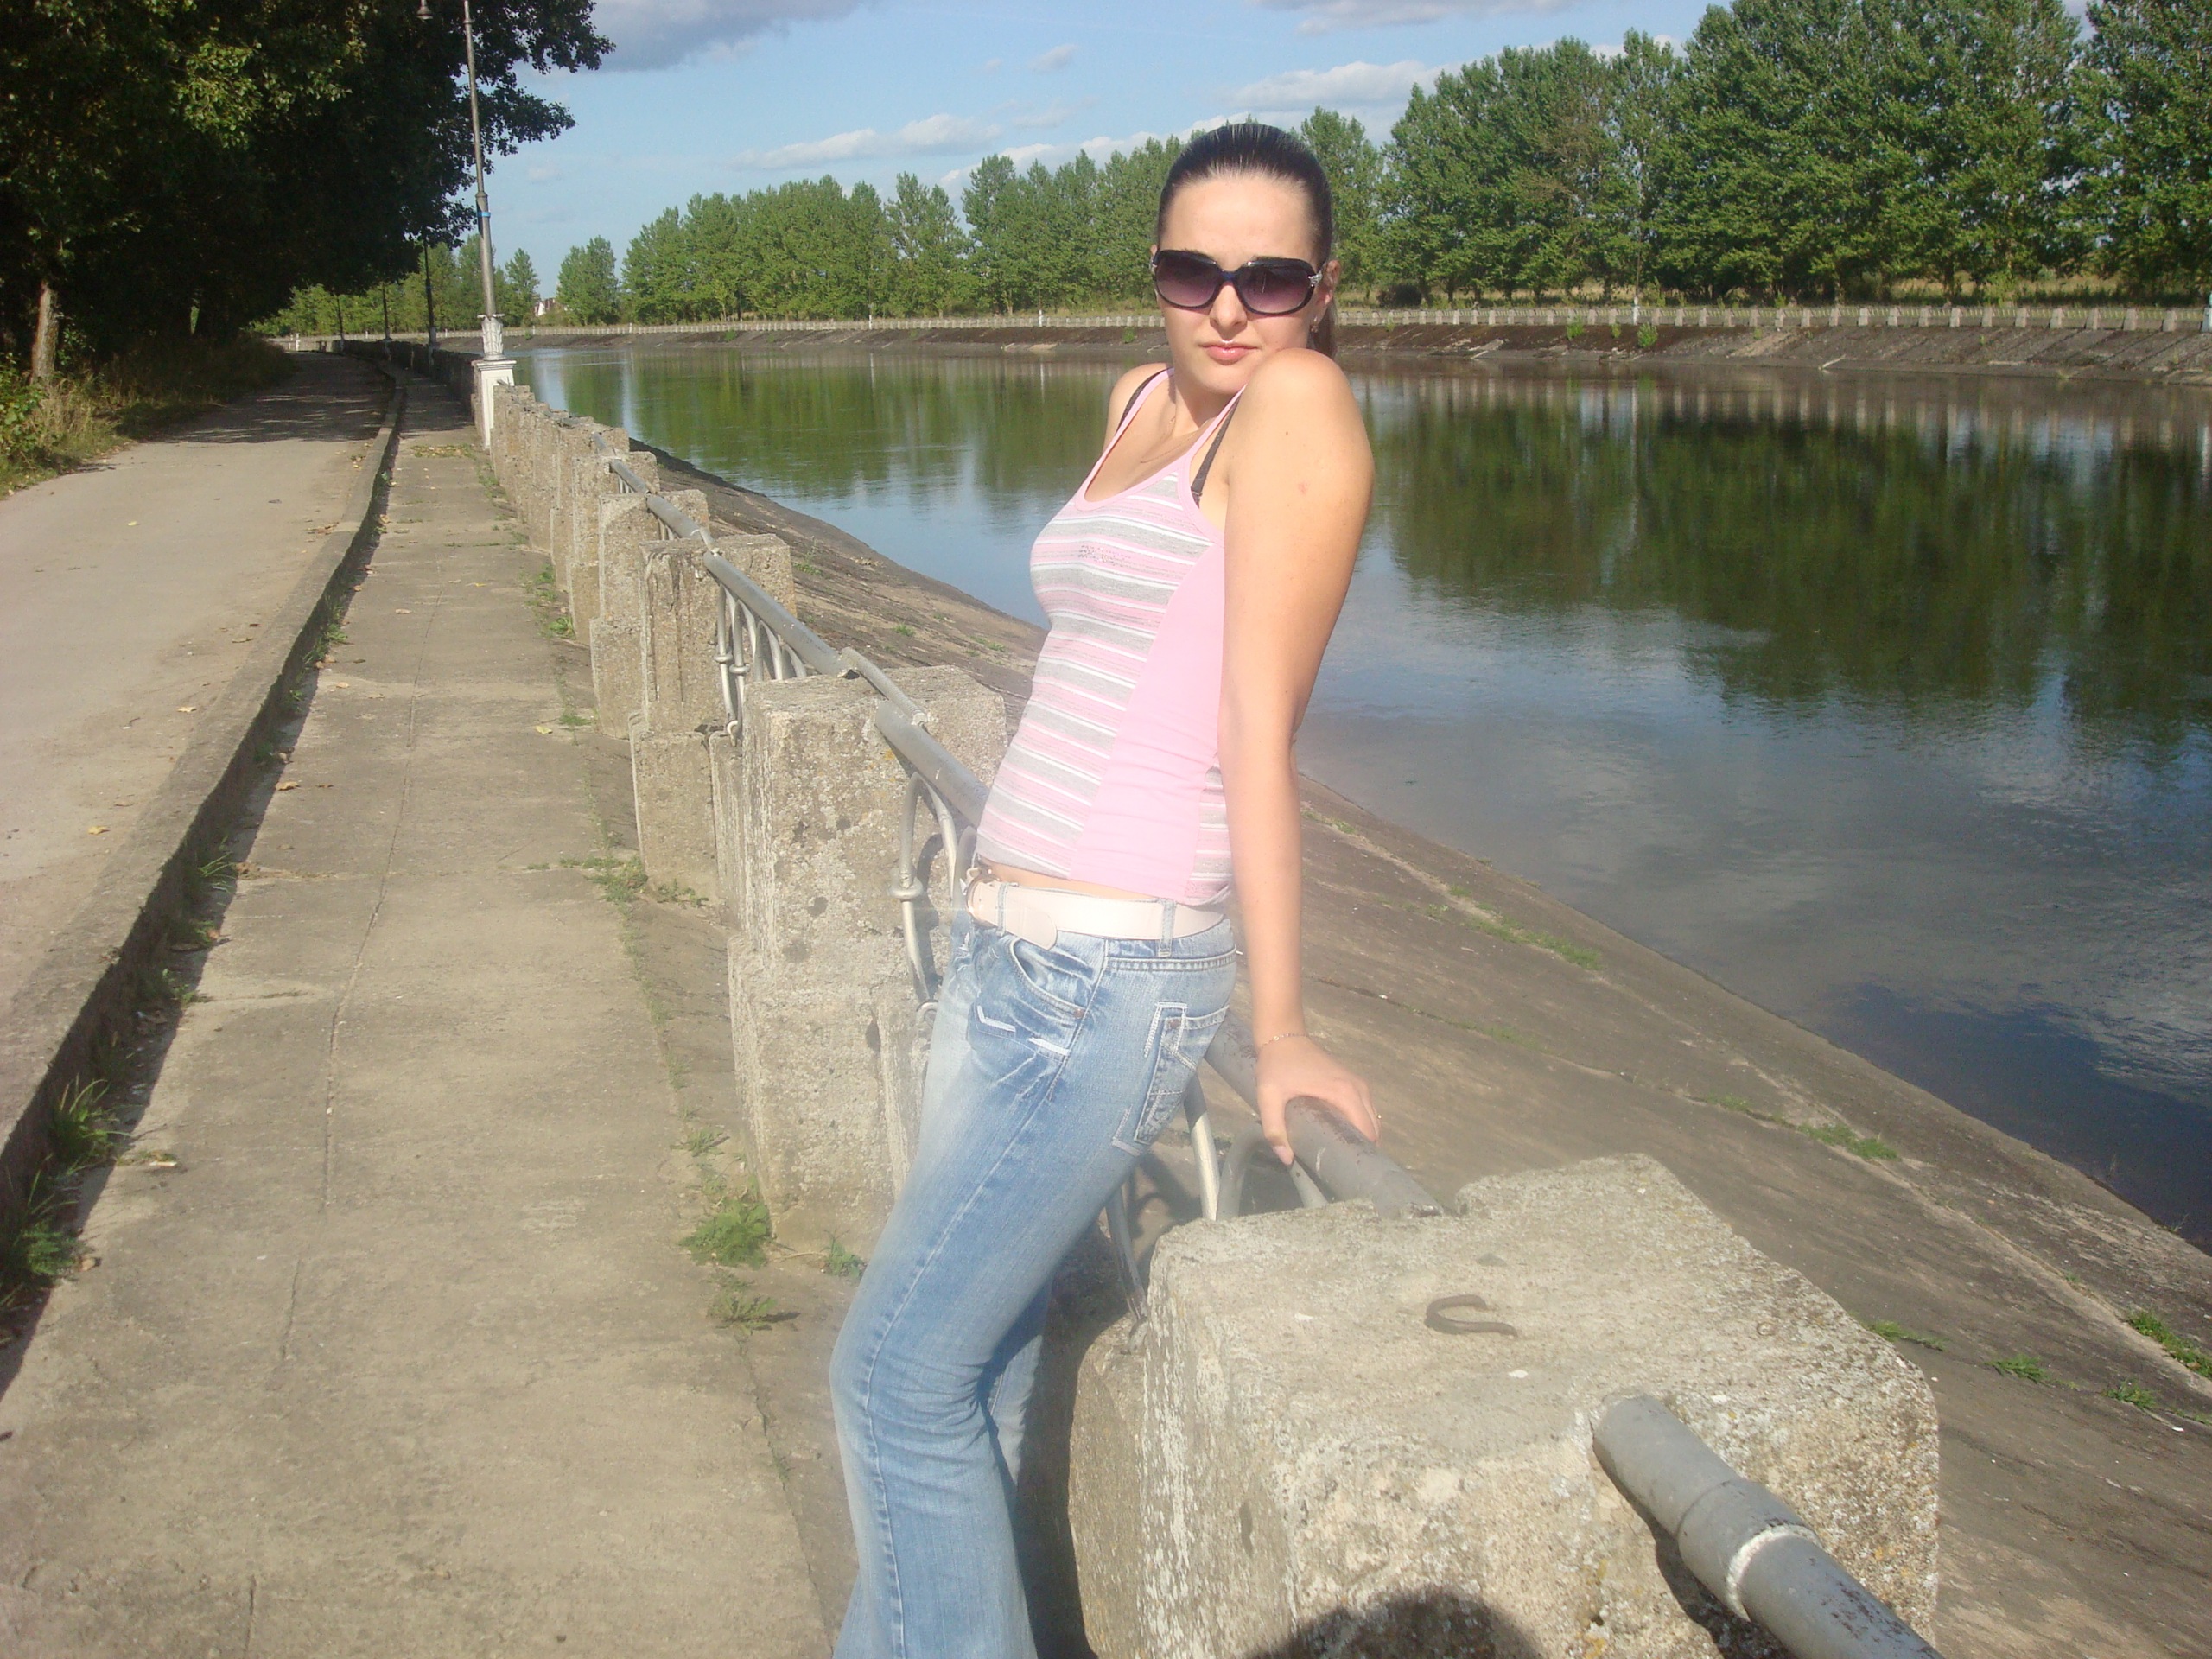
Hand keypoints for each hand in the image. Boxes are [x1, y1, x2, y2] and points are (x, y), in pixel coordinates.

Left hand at [1256, 1034, 1376, 1164]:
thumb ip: (1274, 1127)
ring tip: (1342, 1151)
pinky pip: (1365, 1108)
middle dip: (1362, 1146)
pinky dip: (1360, 1122)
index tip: (1348, 1167)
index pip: (1366, 1130)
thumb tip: (1287, 1159)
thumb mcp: (1269, 1097)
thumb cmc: (1277, 1066)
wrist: (1283, 1036)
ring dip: (1362, 1134)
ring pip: (1371, 1117)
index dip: (1360, 1151)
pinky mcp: (1353, 1081)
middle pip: (1373, 1127)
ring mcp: (1358, 1083)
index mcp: (1344, 1093)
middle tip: (1342, 1163)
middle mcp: (1358, 1088)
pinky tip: (1342, 1133)